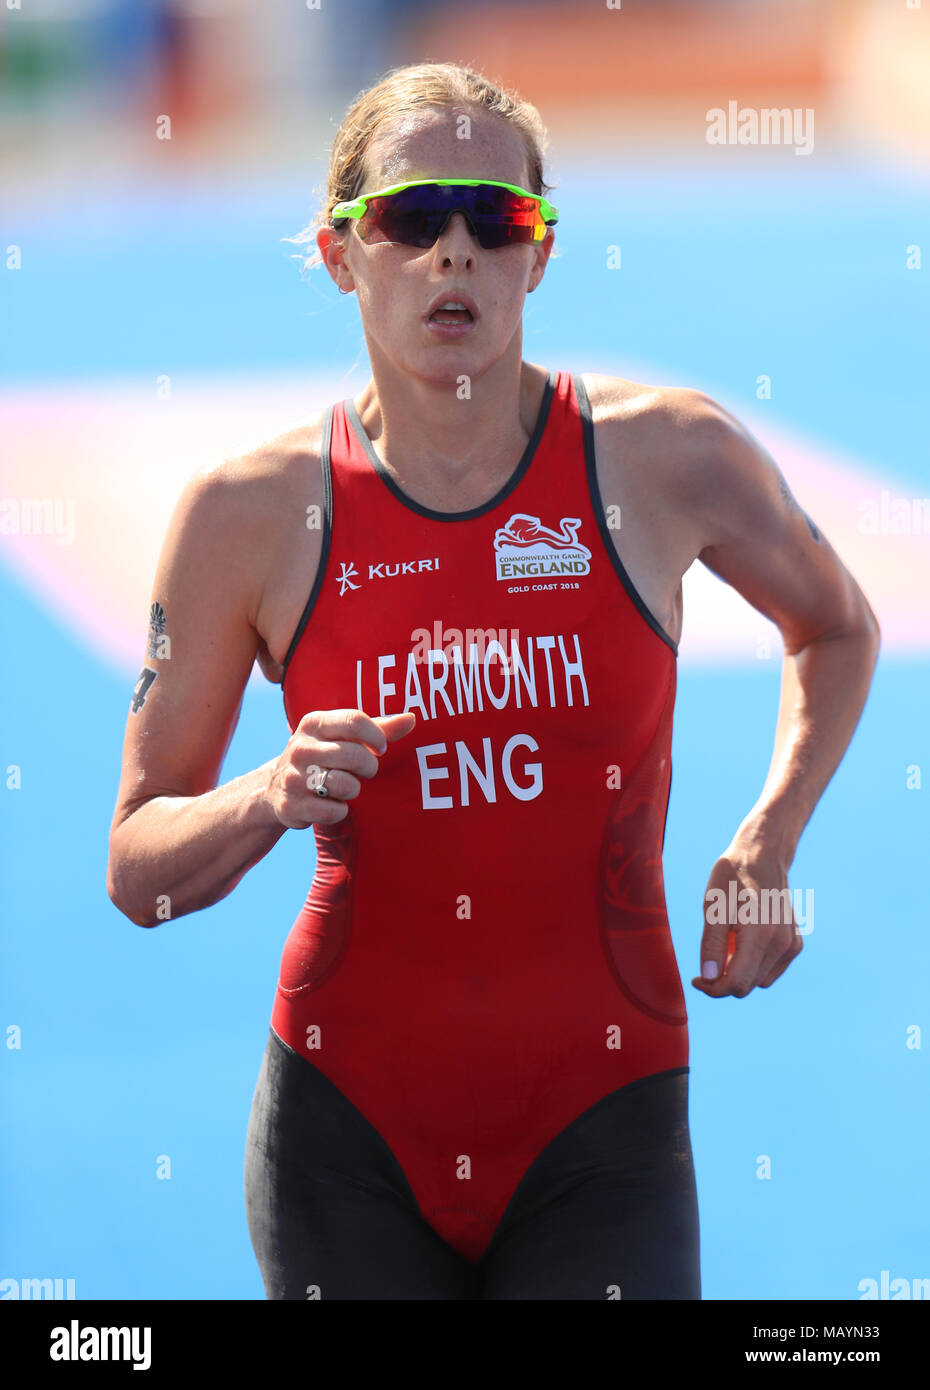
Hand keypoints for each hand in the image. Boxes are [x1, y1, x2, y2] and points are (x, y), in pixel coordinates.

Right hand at [265, 708, 415, 828]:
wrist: (275, 788)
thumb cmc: (323, 756)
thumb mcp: (343, 737)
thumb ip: (378, 728)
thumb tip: (411, 719)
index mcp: (314, 723)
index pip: (355, 721)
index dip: (376, 737)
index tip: (381, 749)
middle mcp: (300, 748)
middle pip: (354, 755)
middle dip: (368, 767)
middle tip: (364, 772)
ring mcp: (293, 777)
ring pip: (344, 785)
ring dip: (353, 790)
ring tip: (345, 787)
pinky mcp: (291, 806)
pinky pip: (332, 811)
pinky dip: (339, 811)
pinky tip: (331, 804)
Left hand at [691, 841, 802, 997]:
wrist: (763, 857)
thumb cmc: (733, 878)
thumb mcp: (712, 907)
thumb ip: (711, 945)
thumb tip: (708, 978)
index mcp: (760, 934)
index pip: (736, 983)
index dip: (712, 989)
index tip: (696, 979)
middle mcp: (781, 943)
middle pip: (747, 986)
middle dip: (723, 982)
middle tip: (706, 963)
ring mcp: (791, 945)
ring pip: (759, 981)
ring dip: (739, 973)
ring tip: (727, 943)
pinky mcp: (795, 945)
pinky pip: (770, 971)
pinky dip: (754, 966)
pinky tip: (743, 943)